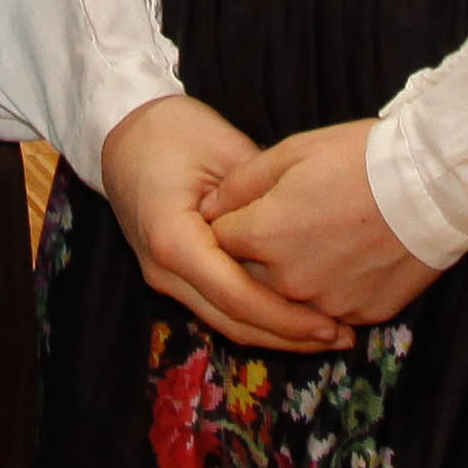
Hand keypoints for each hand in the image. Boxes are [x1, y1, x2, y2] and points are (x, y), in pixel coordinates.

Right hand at [99, 96, 350, 352]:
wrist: (124, 133)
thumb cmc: (174, 131)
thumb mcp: (226, 152)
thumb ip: (262, 197)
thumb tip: (308, 235)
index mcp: (173, 239)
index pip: (236, 296)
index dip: (285, 317)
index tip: (331, 323)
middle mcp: (164, 270)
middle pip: (232, 320)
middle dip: (288, 336)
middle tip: (343, 336)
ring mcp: (165, 277)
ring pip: (225, 321)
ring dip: (275, 333)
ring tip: (328, 333)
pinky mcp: (174, 276)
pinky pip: (218, 305)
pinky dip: (257, 316)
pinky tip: (295, 316)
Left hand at [208, 118, 450, 328]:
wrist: (433, 184)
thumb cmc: (360, 158)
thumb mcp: (292, 152)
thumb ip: (241, 183)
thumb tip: (208, 207)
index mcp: (264, 236)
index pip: (218, 242)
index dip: (228, 224)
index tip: (245, 210)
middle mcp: (288, 280)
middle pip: (249, 278)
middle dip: (255, 256)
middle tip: (287, 224)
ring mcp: (326, 304)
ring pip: (289, 300)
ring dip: (292, 279)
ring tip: (320, 241)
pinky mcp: (362, 315)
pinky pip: (330, 311)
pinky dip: (332, 291)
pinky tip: (349, 261)